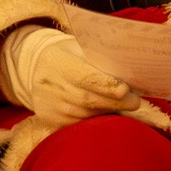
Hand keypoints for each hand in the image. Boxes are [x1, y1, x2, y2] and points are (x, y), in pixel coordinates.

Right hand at [0, 24, 141, 126]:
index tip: (125, 90)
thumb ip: (98, 57)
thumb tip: (129, 69)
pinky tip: (107, 114)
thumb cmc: (69, 55)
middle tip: (134, 102)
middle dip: (114, 102)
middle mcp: (48, 84)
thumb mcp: (78, 47)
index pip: (84, 76)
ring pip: (84, 113)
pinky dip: (96, 120)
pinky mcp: (49, 118)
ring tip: (125, 107)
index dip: (106, 85)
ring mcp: (48, 104)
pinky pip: (78, 123)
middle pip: (86, 99)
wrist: (36, 69)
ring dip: (108, 112)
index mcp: (57, 61)